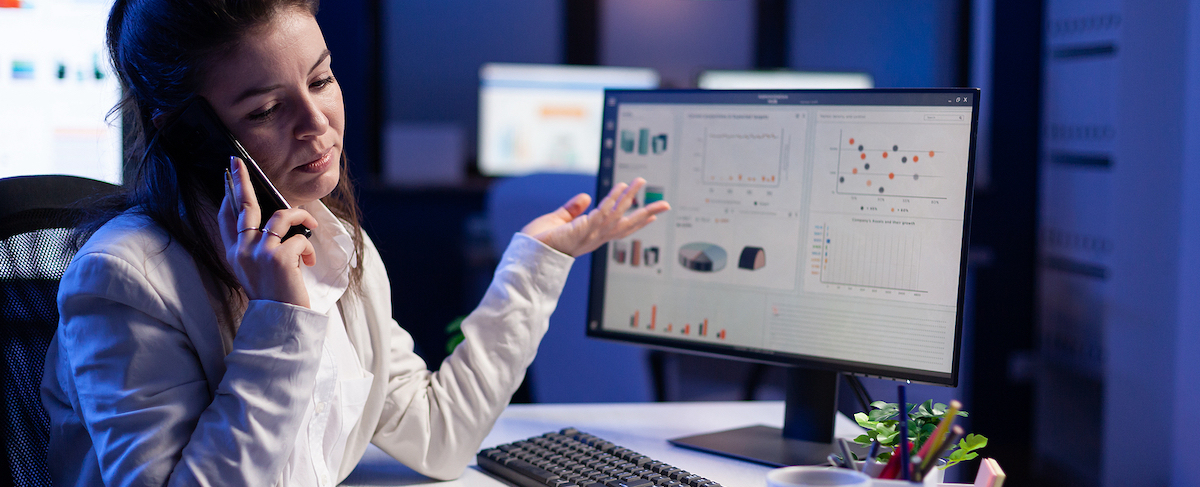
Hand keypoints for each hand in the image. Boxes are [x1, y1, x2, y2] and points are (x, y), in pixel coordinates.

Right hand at [217, 156, 318, 307]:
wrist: (281, 320)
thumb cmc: (275, 295)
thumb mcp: (258, 269)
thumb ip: (258, 246)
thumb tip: (273, 220)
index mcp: (235, 254)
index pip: (226, 218)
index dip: (227, 196)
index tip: (227, 177)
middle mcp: (242, 251)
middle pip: (242, 206)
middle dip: (241, 180)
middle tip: (239, 161)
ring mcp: (258, 253)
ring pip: (281, 216)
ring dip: (300, 217)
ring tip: (309, 225)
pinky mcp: (277, 258)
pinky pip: (299, 237)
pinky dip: (308, 246)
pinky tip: (308, 261)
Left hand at [522, 178, 669, 256]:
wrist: (527, 257)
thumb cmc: (539, 243)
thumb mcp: (558, 221)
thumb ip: (572, 210)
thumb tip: (586, 197)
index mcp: (592, 238)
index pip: (620, 228)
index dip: (637, 222)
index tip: (653, 215)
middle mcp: (596, 239)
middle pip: (627, 225)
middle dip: (647, 214)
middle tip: (666, 204)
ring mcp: (591, 235)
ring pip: (618, 215)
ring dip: (631, 197)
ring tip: (641, 181)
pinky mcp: (583, 230)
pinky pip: (603, 212)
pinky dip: (614, 199)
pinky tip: (621, 187)